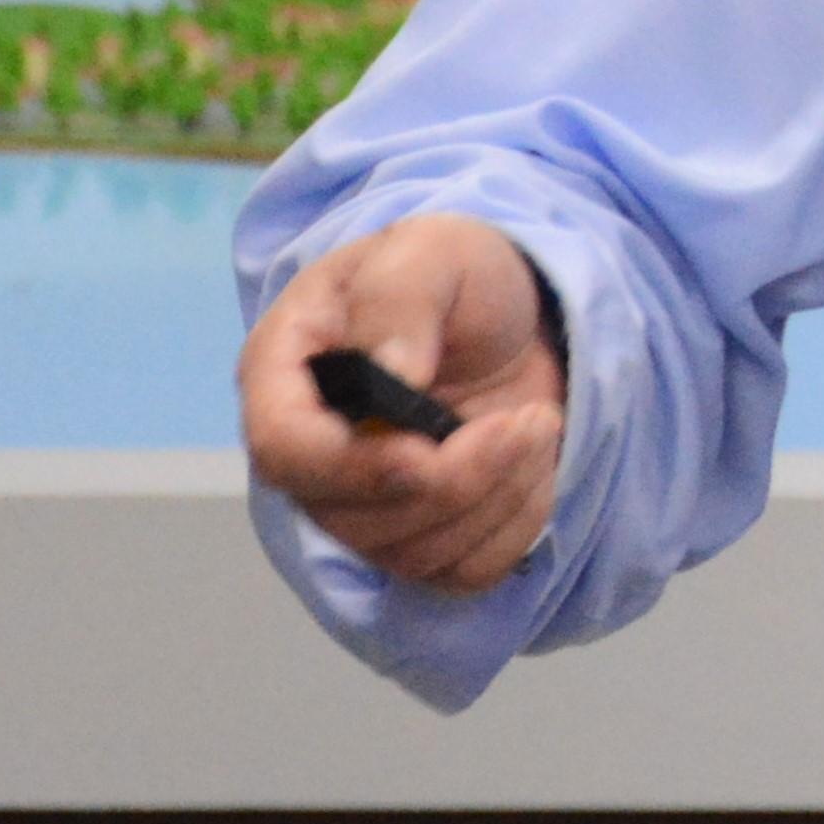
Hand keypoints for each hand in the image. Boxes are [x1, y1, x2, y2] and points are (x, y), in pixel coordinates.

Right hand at [239, 213, 568, 594]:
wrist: (512, 310)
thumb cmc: (453, 272)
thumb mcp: (431, 252)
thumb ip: (400, 298)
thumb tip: (392, 373)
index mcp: (285, 377)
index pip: (284, 451)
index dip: (351, 468)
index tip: (425, 450)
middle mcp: (313, 453)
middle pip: (353, 520)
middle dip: (456, 480)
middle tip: (530, 419)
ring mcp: (365, 503)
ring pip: (413, 554)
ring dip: (496, 497)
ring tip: (540, 425)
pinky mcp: (425, 532)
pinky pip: (461, 571)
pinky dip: (514, 526)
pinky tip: (536, 465)